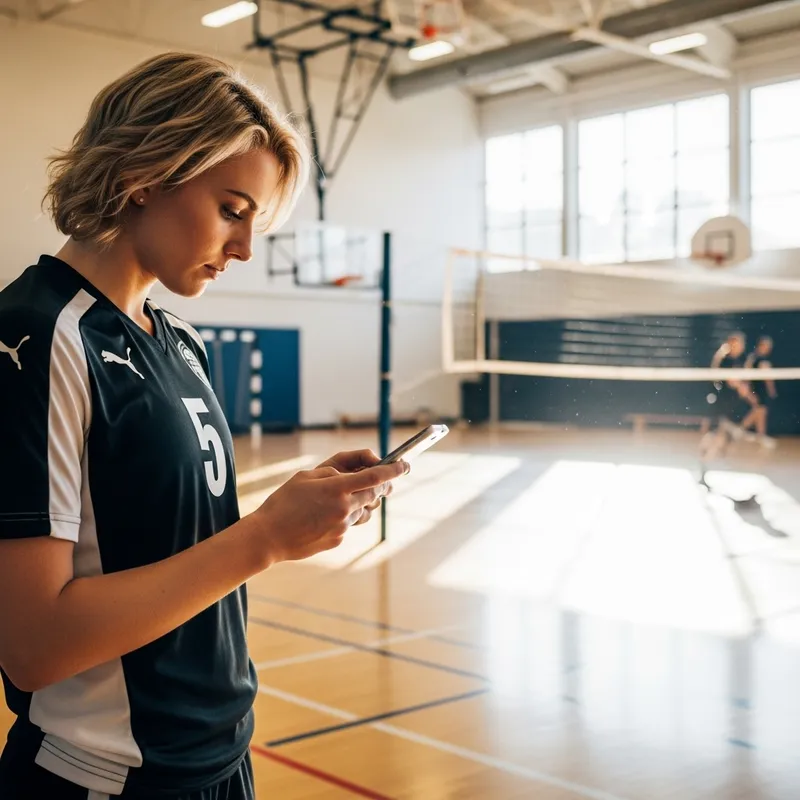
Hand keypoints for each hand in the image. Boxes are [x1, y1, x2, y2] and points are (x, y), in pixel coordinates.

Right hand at [250, 460, 408, 563]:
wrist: (269, 537)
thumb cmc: (283, 502)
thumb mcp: (305, 476)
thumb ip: (332, 472)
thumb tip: (351, 475)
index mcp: (336, 488)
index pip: (375, 476)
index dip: (393, 470)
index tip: (405, 465)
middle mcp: (344, 507)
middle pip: (375, 495)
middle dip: (382, 487)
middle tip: (383, 482)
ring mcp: (342, 526)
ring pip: (364, 511)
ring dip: (361, 502)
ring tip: (340, 499)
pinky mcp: (338, 539)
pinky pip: (349, 524)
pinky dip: (344, 517)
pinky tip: (324, 517)